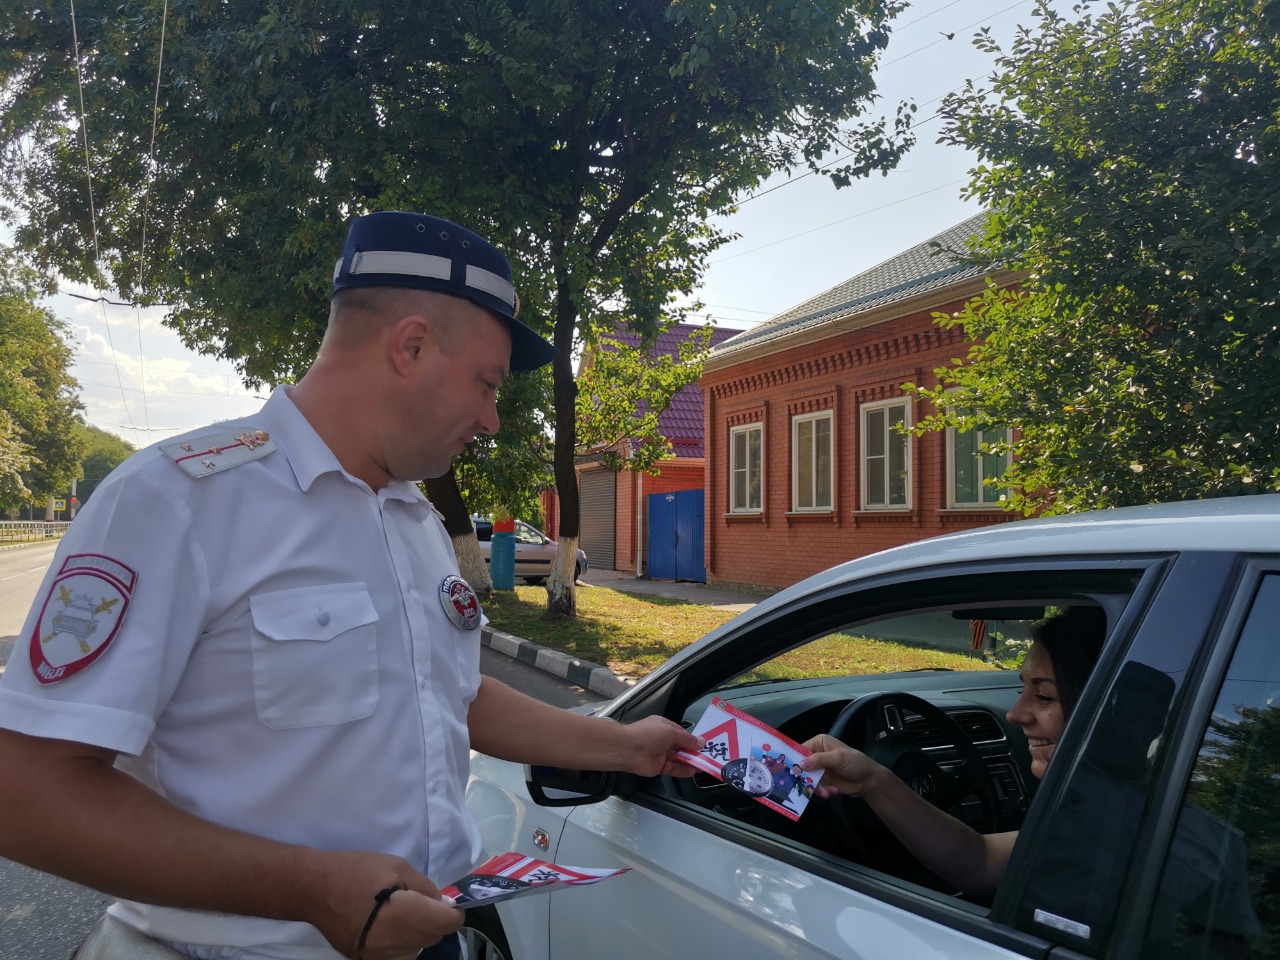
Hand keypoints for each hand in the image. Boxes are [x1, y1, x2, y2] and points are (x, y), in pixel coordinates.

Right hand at [303, 850, 462, 959]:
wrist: (314, 889)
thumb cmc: (356, 871)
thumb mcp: (398, 867)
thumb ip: (425, 888)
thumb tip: (443, 905)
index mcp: (404, 917)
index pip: (447, 924)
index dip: (452, 912)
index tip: (445, 902)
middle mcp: (394, 944)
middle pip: (433, 938)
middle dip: (434, 921)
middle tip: (418, 901)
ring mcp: (378, 957)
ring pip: (416, 949)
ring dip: (418, 933)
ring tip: (401, 913)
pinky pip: (397, 956)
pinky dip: (401, 943)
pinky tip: (389, 926)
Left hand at [618, 715, 703, 777]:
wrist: (627, 749)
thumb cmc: (647, 734)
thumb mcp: (671, 732)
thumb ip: (687, 739)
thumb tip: (701, 742)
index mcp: (664, 726)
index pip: (682, 733)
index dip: (693, 739)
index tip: (704, 745)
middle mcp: (662, 740)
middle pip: (681, 746)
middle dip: (693, 751)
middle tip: (707, 756)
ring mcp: (660, 754)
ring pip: (678, 758)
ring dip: (690, 762)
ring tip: (703, 765)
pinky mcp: (658, 767)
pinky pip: (673, 769)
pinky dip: (682, 770)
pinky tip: (692, 772)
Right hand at [800, 734, 887, 798]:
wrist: (869, 780)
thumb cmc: (856, 762)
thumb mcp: (839, 758)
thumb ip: (819, 760)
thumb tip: (800, 764)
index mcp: (819, 743)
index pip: (801, 750)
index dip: (794, 759)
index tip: (790, 770)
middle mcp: (816, 756)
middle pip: (802, 767)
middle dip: (805, 777)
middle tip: (808, 785)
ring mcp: (819, 770)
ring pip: (807, 779)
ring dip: (816, 787)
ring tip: (826, 792)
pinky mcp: (823, 782)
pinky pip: (815, 787)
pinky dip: (822, 791)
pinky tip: (832, 792)